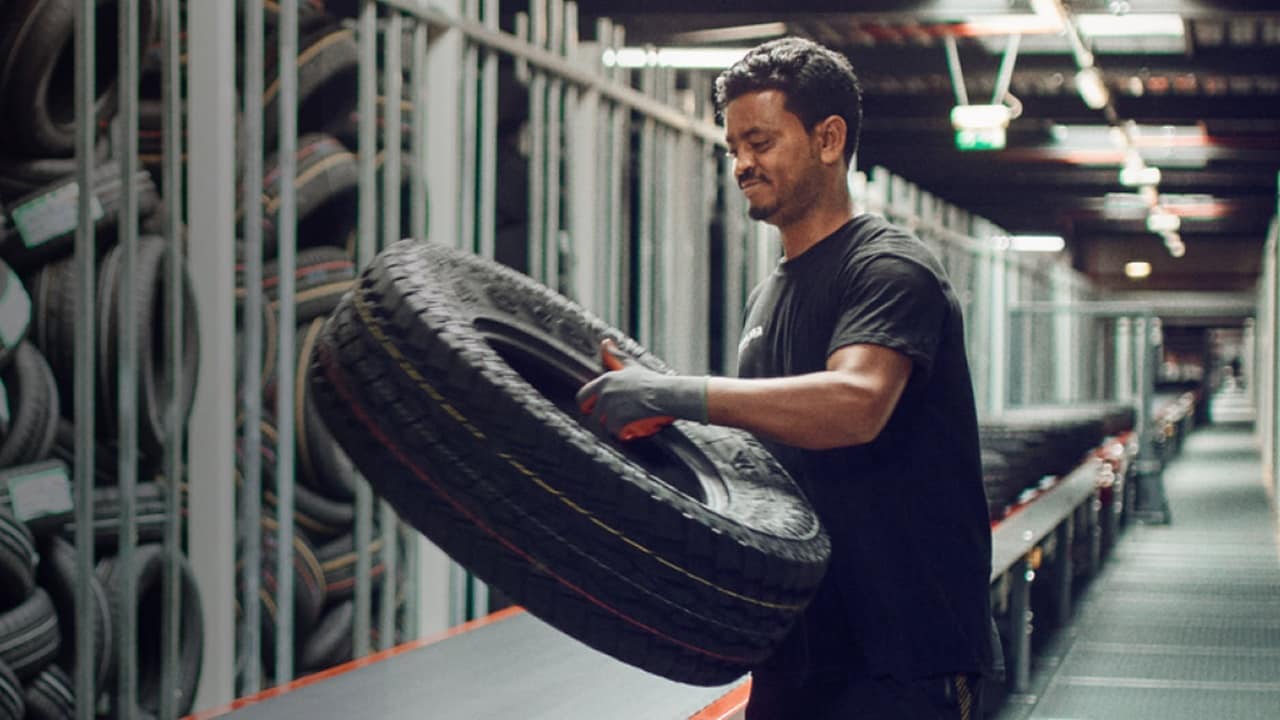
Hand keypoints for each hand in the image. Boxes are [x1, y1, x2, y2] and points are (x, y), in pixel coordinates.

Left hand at [576, 339, 706, 439]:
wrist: (665, 394)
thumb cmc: (651, 380)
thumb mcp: (630, 365)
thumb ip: (616, 355)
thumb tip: (605, 342)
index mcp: (604, 380)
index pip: (582, 396)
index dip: (586, 404)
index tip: (591, 409)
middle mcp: (604, 394)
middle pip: (593, 414)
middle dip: (600, 418)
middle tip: (610, 420)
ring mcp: (610, 408)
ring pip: (603, 424)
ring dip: (612, 427)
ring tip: (621, 427)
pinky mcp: (618, 420)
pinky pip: (614, 432)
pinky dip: (620, 434)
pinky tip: (627, 433)